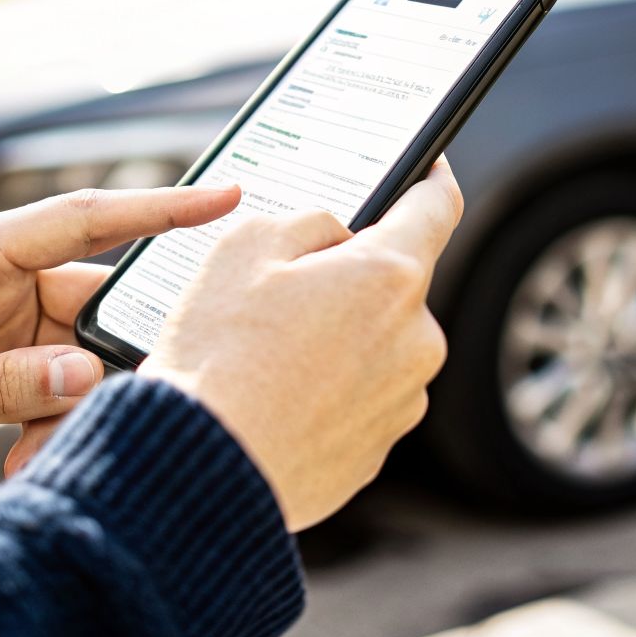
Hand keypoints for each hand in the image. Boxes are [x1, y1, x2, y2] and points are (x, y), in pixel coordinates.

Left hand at [0, 186, 240, 488]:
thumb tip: (86, 377)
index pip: (79, 219)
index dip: (157, 209)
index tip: (224, 197)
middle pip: (91, 300)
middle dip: (103, 363)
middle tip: (104, 416)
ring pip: (76, 347)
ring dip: (68, 403)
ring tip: (26, 456)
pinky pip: (50, 372)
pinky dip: (46, 413)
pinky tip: (17, 452)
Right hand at [7, 161, 461, 529]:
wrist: (199, 470)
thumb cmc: (218, 354)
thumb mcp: (244, 248)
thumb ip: (306, 223)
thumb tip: (335, 234)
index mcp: (390, 277)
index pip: (436, 207)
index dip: (430, 178)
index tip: (427, 166)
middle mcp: (416, 341)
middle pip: (396, 286)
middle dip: (351, 279)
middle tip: (285, 289)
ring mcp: (402, 402)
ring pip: (377, 346)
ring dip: (339, 339)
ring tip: (267, 355)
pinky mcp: (377, 453)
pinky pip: (359, 401)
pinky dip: (327, 393)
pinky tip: (274, 399)